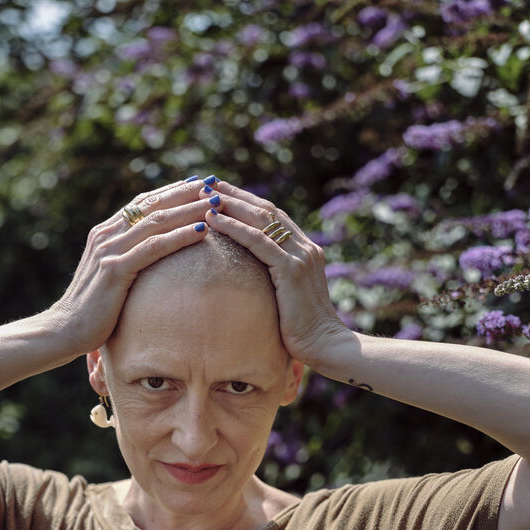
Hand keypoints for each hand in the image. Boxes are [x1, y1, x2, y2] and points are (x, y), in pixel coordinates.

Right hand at [49, 178, 215, 354]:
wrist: (65, 330)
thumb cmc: (92, 310)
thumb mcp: (109, 277)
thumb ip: (126, 260)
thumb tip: (151, 258)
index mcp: (105, 233)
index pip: (143, 202)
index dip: (172, 191)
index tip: (199, 184)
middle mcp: (107, 235)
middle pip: (153, 205)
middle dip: (186, 193)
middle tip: (214, 184)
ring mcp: (109, 250)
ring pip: (157, 221)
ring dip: (190, 209)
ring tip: (216, 203)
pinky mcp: (115, 270)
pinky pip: (154, 247)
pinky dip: (180, 236)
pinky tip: (203, 230)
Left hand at [203, 180, 350, 365]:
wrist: (326, 345)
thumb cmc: (302, 331)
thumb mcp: (286, 299)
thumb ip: (274, 281)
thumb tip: (249, 279)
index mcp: (305, 251)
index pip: (273, 217)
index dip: (246, 201)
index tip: (221, 193)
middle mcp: (305, 247)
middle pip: (265, 210)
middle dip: (235, 195)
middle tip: (207, 184)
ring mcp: (300, 255)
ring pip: (260, 219)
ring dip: (230, 204)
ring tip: (204, 195)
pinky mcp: (291, 269)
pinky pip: (258, 241)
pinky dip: (234, 227)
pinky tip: (213, 219)